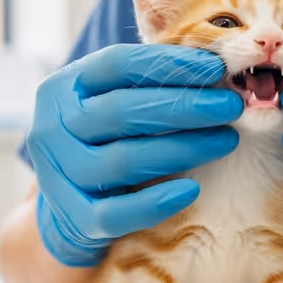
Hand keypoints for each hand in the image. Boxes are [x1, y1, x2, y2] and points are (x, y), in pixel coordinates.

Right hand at [26, 44, 242, 266]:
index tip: (215, 67)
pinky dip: (155, 203)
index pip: (117, 65)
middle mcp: (52, 127)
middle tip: (230, 106)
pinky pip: (115, 213)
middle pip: (122, 111)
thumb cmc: (110, 140)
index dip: (169, 64)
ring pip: (123, 161)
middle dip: (184, 107)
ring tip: (226, 141)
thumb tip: (219, 67)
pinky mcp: (73, 218)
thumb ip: (154, 83)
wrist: (72, 207)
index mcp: (64, 87)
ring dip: (182, 149)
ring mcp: (58, 175)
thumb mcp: (118, 102)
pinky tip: (191, 190)